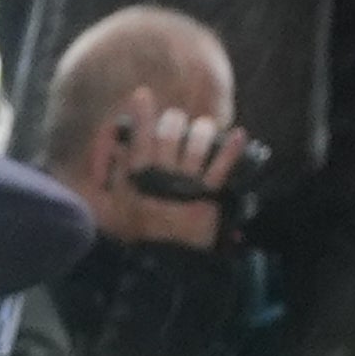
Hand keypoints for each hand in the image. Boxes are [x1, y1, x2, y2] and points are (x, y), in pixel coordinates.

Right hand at [93, 99, 255, 246]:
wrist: (165, 260)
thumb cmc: (140, 228)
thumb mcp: (116, 202)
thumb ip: (114, 173)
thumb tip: (117, 145)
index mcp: (139, 176)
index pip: (138, 138)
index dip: (141, 115)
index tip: (142, 95)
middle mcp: (163, 176)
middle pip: (170, 134)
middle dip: (173, 121)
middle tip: (175, 122)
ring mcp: (188, 184)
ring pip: (197, 145)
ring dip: (202, 131)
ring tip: (203, 127)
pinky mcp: (208, 195)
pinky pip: (222, 168)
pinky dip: (232, 150)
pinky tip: (240, 134)